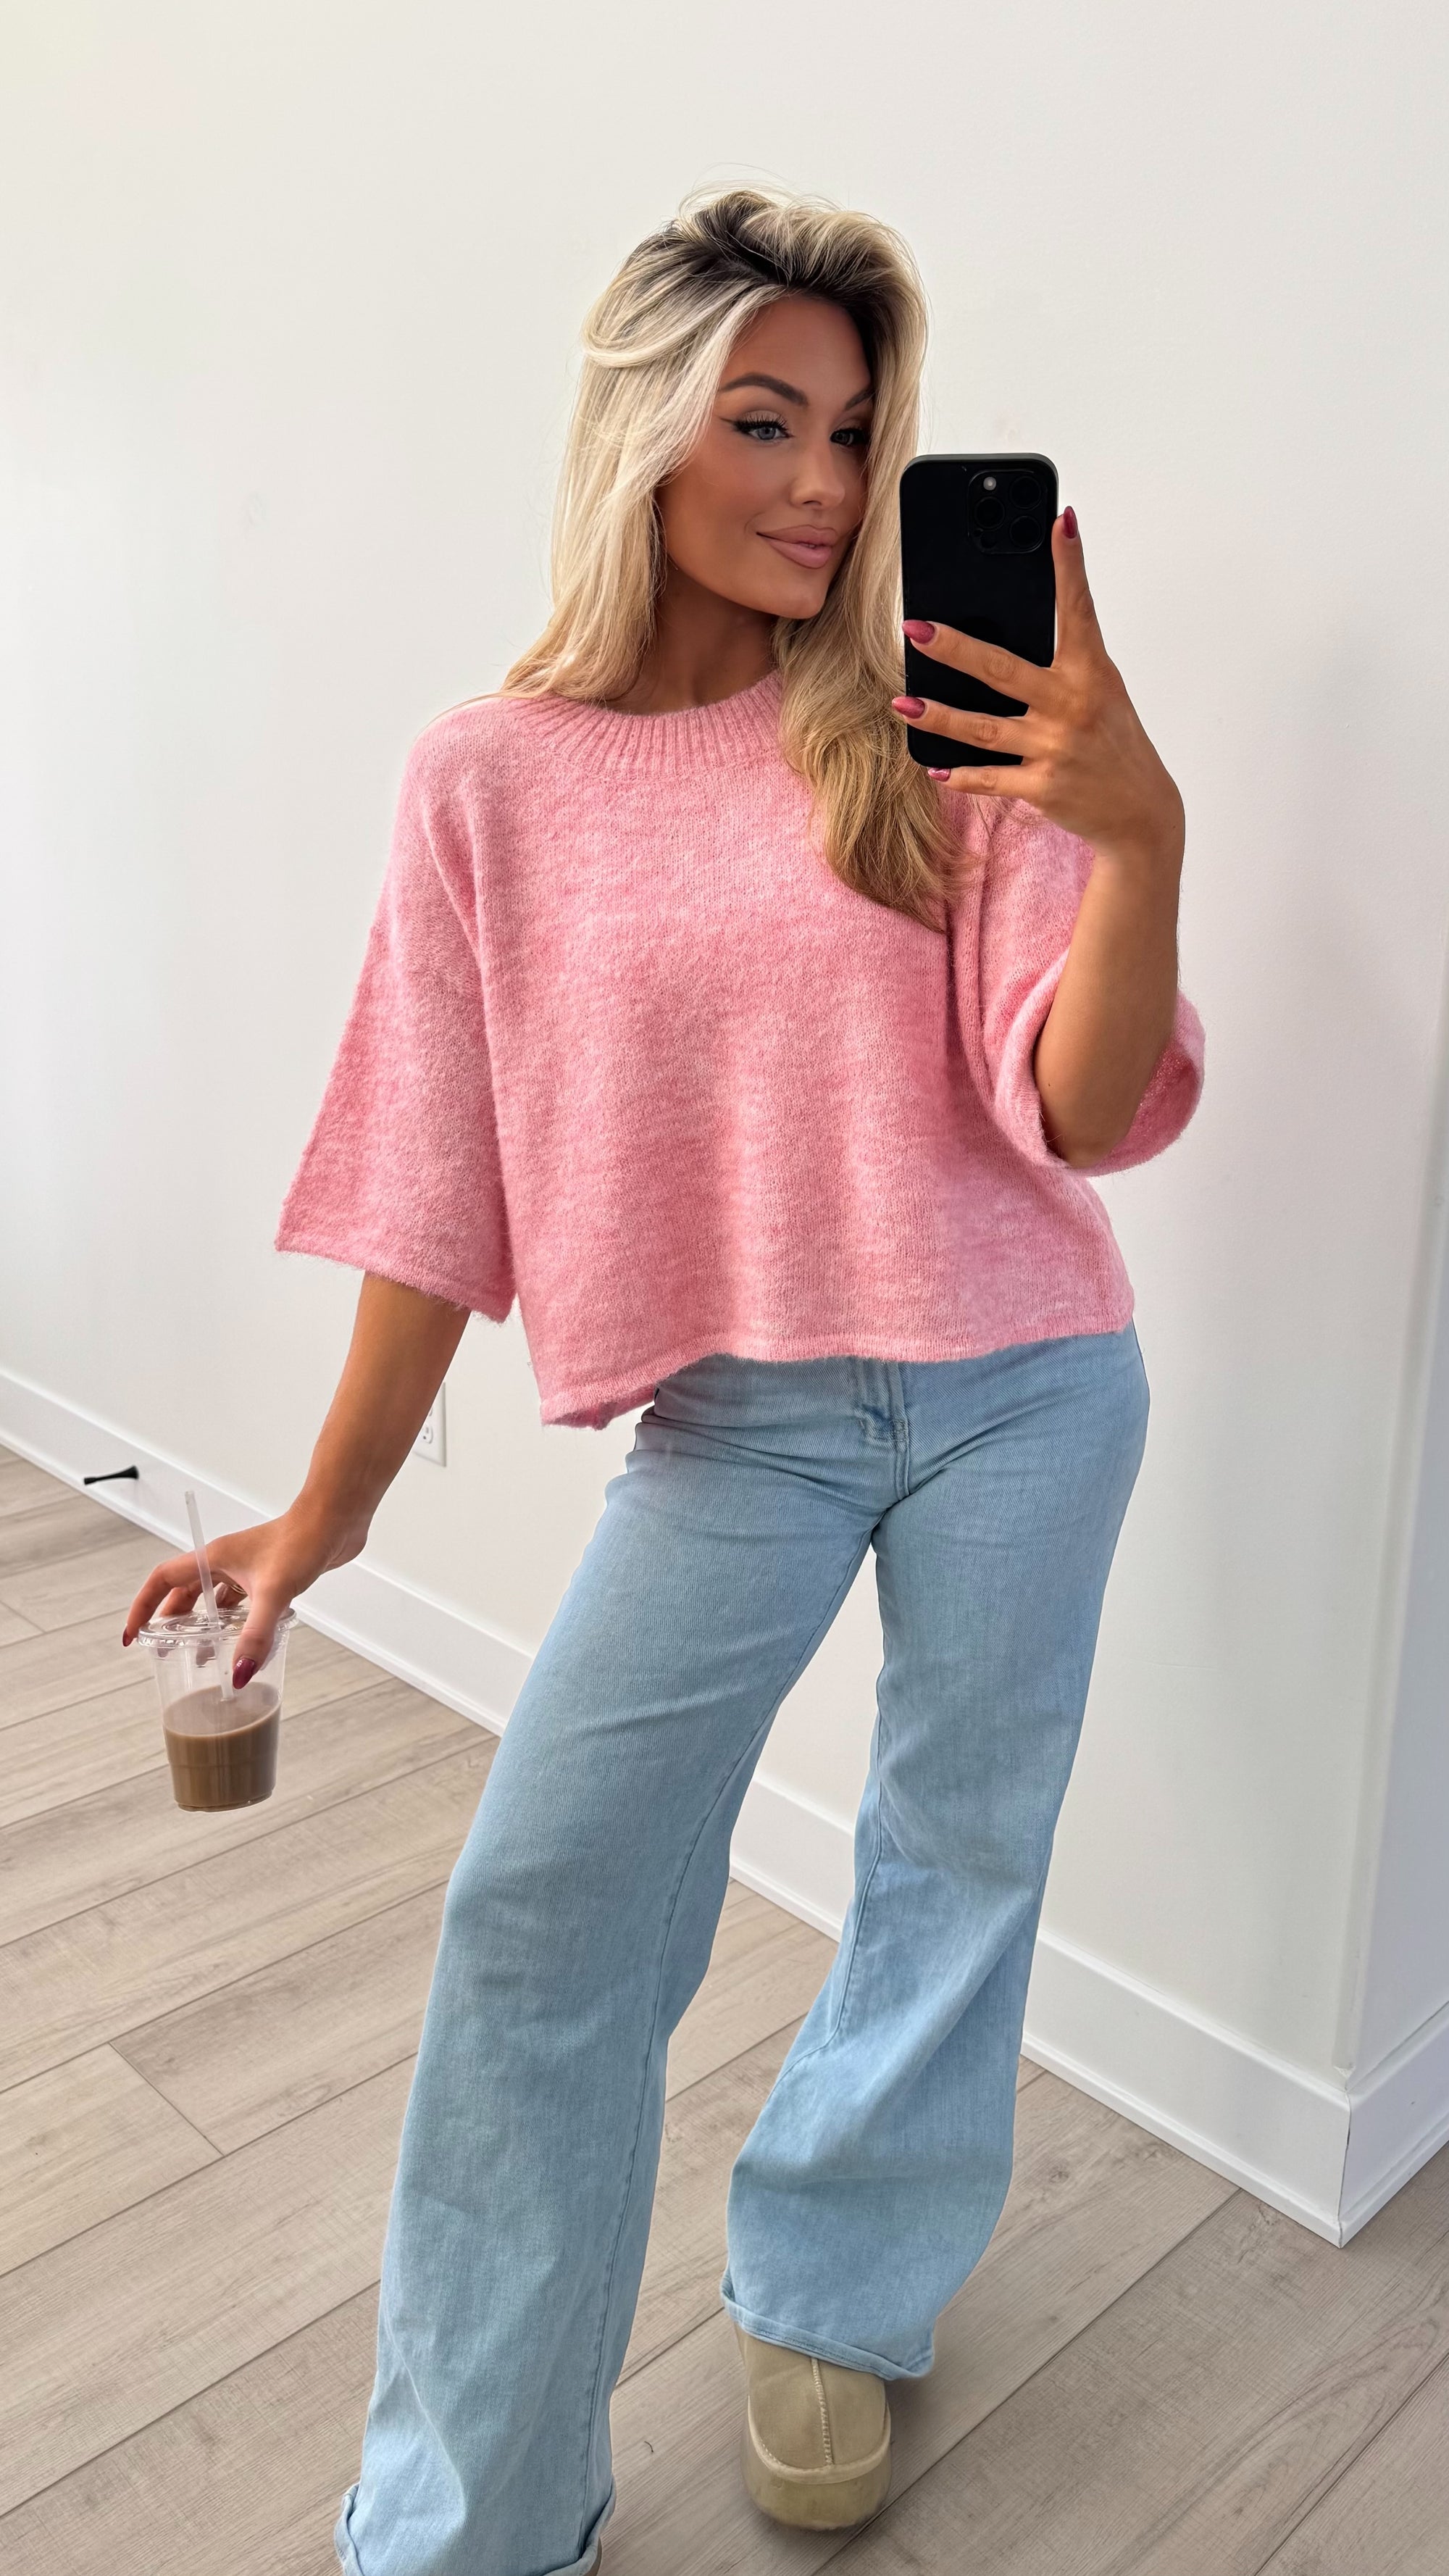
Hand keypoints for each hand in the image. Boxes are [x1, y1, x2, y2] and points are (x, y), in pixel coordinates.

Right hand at [121, 1504, 366, 1687]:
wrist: (337, 1518)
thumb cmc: (303, 1539)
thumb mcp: (274, 1592)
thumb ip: (255, 1634)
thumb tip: (239, 1673)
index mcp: (214, 1557)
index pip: (162, 1581)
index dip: (144, 1607)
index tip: (133, 1634)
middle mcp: (227, 1561)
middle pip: (186, 1592)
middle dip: (172, 1622)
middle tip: (164, 1651)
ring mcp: (249, 1568)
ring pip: (216, 1600)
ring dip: (206, 1626)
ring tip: (204, 1657)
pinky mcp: (271, 1576)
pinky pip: (243, 1602)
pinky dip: (238, 1623)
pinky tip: (245, 1642)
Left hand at [892, 507, 1183, 868]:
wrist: (1139, 811)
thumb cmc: (1113, 740)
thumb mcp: (1101, 690)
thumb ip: (1064, 661)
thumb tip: (1005, 630)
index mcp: (1092, 672)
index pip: (1079, 610)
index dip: (1070, 565)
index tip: (1061, 523)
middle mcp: (1072, 706)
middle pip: (1002, 669)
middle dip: (955, 649)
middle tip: (915, 629)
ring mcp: (1054, 748)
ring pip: (984, 728)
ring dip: (939, 716)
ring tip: (903, 703)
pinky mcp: (1042, 786)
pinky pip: (991, 777)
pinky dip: (960, 774)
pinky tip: (934, 765)